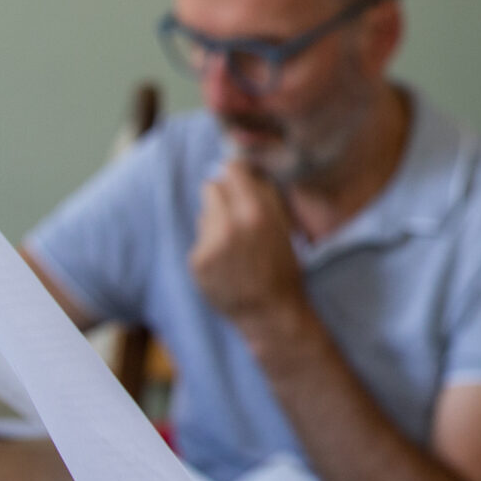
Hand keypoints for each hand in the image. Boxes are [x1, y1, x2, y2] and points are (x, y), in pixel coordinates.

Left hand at [189, 160, 306, 325]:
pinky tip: (225, 263)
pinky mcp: (197, 260)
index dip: (235, 172)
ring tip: (234, 246)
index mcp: (257, 212)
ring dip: (215, 223)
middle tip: (235, 214)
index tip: (237, 177)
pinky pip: (200, 239)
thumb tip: (241, 170)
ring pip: (204, 214)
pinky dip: (209, 247)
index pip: (233, 169)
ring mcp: (210, 243)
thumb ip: (263, 197)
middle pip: (211, 187)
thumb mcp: (284, 227)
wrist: (269, 311)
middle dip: (222, 197)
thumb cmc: (282, 268)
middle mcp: (231, 224)